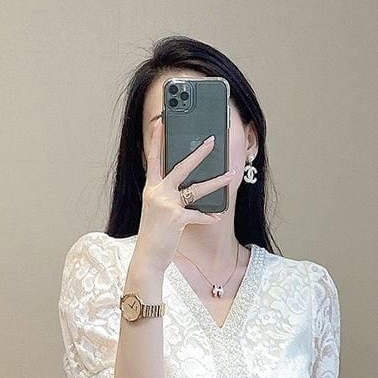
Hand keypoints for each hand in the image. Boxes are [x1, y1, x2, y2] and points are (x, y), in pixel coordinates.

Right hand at [134, 119, 235, 272]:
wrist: (147, 257)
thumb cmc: (153, 234)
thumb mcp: (155, 209)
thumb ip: (166, 194)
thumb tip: (186, 185)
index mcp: (151, 188)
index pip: (154, 158)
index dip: (157, 139)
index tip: (160, 121)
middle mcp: (157, 192)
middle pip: (181, 167)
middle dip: (198, 153)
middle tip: (212, 140)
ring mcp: (166, 204)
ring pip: (196, 188)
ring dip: (216, 182)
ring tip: (231, 174)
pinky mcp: (176, 218)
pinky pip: (198, 214)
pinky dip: (208, 216)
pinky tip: (217, 216)